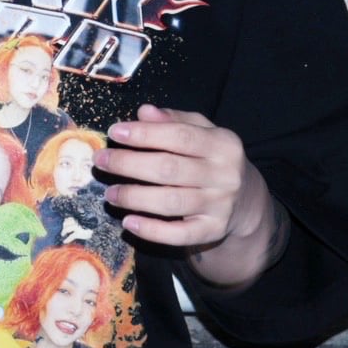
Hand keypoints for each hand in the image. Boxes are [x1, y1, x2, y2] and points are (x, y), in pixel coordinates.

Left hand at [98, 104, 281, 283]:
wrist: (245, 203)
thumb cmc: (212, 160)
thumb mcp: (203, 133)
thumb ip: (174, 120)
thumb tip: (144, 112)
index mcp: (223, 143)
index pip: (179, 135)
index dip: (144, 134)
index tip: (114, 133)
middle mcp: (225, 174)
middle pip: (170, 169)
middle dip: (129, 164)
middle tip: (101, 161)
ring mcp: (220, 205)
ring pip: (170, 202)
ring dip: (134, 197)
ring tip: (110, 193)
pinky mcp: (212, 231)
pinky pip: (178, 234)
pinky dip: (151, 230)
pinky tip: (128, 222)